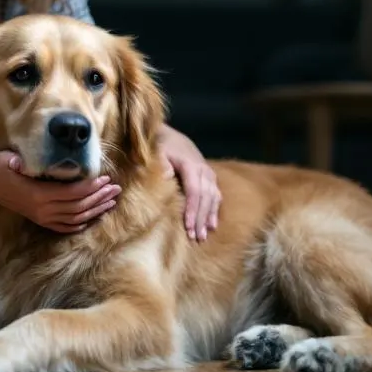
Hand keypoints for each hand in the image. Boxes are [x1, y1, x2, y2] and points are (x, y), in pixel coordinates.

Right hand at [0, 150, 121, 233]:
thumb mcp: (9, 159)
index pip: (73, 192)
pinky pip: (64, 226)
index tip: (105, 178)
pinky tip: (91, 218)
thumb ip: (22, 160)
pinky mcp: (39, 220)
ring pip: (75, 218)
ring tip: (111, 202)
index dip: (91, 186)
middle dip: (99, 197)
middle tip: (116, 189)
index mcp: (38, 194)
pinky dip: (80, 223)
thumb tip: (29, 159)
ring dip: (95, 210)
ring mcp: (41, 217)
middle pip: (79, 206)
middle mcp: (42, 209)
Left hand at [158, 125, 221, 241]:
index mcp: (191, 165)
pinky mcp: (208, 175)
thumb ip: (161, 166)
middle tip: (196, 237)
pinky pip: (215, 194)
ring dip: (208, 216)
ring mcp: (207, 172)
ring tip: (204, 234)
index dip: (192, 210)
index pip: (195, 191)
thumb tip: (168, 179)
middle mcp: (203, 169)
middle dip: (201, 218)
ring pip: (213, 197)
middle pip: (205, 197)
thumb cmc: (157, 145)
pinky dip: (214, 209)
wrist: (166, 133)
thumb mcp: (156, 153)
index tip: (188, 226)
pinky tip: (212, 224)